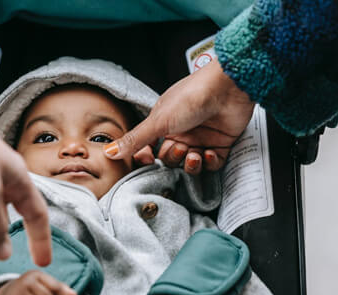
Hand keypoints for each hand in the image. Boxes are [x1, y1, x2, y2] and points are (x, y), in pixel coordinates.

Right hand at [104, 58, 254, 173]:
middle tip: (179, 148)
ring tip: (195, 154)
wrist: (228, 87)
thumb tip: (109, 151)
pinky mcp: (221, 143)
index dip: (148, 158)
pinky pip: (212, 164)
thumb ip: (135, 140)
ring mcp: (201, 137)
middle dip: (174, 158)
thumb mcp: (158, 121)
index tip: (148, 161)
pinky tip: (208, 153)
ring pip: (190, 164)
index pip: (150, 148)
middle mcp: (181, 131)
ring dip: (191, 164)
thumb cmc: (192, 96)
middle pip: (170, 159)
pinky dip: (209, 163)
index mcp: (164, 123)